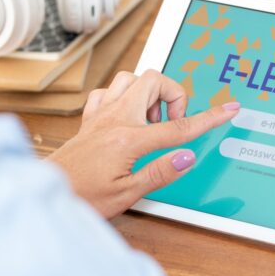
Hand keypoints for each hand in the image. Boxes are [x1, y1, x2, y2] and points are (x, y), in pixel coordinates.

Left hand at [47, 70, 239, 218]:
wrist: (46, 193)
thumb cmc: (82, 198)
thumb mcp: (127, 194)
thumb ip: (160, 172)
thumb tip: (187, 156)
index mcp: (128, 139)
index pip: (178, 127)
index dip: (209, 118)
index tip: (228, 109)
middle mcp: (114, 119)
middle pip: (154, 81)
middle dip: (173, 95)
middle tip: (174, 123)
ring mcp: (100, 115)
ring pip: (130, 78)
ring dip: (148, 93)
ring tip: (152, 120)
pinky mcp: (89, 119)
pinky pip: (109, 91)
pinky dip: (123, 98)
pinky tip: (127, 118)